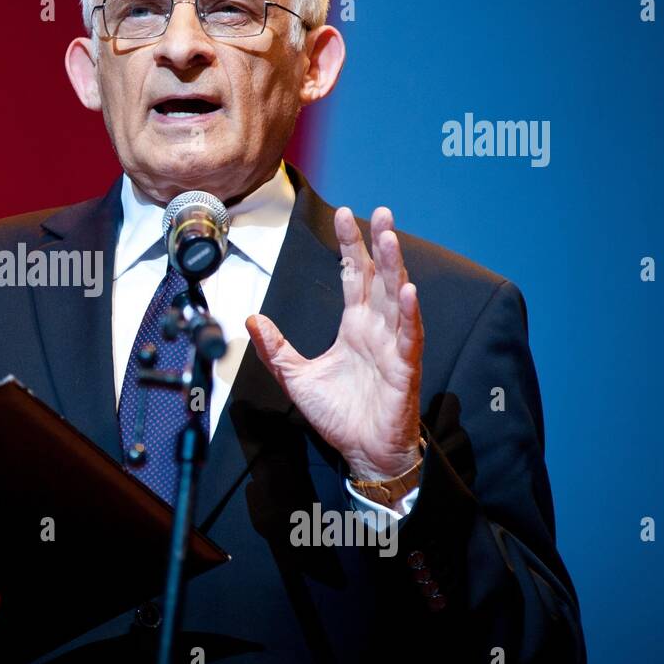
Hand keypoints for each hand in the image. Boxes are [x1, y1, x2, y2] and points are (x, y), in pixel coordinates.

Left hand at [246, 205, 422, 481]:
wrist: (363, 452)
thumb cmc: (338, 415)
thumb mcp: (295, 377)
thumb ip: (275, 347)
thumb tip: (253, 319)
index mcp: (355, 326)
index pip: (353, 276)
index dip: (350, 246)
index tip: (344, 215)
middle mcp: (376, 329)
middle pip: (380, 277)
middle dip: (379, 244)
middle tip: (381, 212)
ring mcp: (393, 346)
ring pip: (397, 298)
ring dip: (396, 268)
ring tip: (391, 238)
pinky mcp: (405, 368)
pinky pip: (409, 337)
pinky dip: (410, 314)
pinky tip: (409, 291)